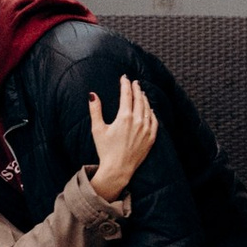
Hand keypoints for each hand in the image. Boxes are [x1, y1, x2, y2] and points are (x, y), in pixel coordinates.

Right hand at [89, 78, 156, 202]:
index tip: (124, 78)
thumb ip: (95, 110)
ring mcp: (146, 130)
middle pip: (139, 99)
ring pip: (148, 109)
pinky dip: (152, 113)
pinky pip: (154, 121)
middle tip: (134, 83)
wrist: (118, 169)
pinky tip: (150, 110)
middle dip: (136, 89)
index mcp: (124, 117)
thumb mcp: (97, 129)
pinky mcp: (151, 138)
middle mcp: (138, 121)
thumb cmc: (105, 150)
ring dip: (144, 99)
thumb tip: (92, 95)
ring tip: (141, 93)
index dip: (125, 84)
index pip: (127, 95)